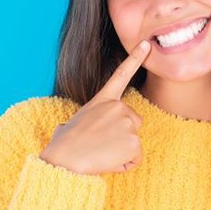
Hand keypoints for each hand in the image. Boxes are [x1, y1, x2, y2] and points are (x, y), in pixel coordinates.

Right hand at [39, 40, 151, 174]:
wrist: (64, 159)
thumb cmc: (63, 145)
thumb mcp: (70, 124)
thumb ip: (81, 122)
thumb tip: (66, 130)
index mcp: (102, 100)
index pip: (121, 75)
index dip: (135, 58)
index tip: (147, 45)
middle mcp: (118, 107)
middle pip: (134, 122)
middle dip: (123, 135)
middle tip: (100, 144)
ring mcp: (128, 123)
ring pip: (134, 143)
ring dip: (121, 152)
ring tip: (101, 153)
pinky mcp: (134, 142)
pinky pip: (134, 159)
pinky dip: (123, 164)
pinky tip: (107, 161)